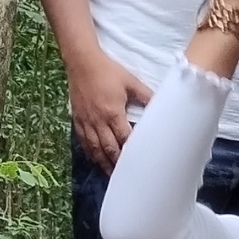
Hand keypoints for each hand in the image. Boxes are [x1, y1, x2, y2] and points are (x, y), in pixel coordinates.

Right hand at [68, 50, 152, 172]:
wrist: (82, 62)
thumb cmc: (108, 71)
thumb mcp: (131, 81)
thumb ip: (146, 96)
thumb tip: (161, 105)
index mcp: (113, 113)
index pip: (124, 138)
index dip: (132, 151)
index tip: (140, 162)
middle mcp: (98, 121)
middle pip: (108, 148)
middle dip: (117, 164)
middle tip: (127, 176)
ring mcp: (86, 122)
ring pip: (94, 148)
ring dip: (103, 163)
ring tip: (112, 175)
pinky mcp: (77, 119)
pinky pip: (83, 141)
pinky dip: (90, 153)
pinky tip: (96, 159)